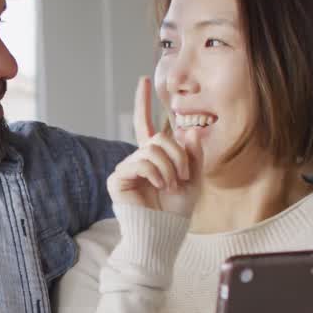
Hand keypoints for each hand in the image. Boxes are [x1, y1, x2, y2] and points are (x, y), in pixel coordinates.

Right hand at [107, 76, 200, 214]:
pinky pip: (140, 162)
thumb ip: (193, 153)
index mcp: (153, 156)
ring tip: (172, 185)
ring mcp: (126, 168)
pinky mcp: (117, 178)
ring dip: (169, 167)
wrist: (165, 232)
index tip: (144, 80)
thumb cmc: (178, 210)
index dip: (143, 102)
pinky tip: (160, 186)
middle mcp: (138, 158)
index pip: (146, 124)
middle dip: (177, 155)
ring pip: (152, 149)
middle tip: (184, 175)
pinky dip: (155, 172)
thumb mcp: (194, 178)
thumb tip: (189, 128)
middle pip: (158, 137)